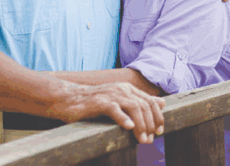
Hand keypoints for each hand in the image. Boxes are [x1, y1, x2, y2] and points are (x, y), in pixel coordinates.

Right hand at [48, 82, 165, 143]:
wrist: (67, 98)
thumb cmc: (92, 103)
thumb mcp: (118, 100)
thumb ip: (139, 101)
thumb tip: (161, 103)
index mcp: (128, 89)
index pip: (150, 101)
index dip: (158, 116)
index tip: (160, 131)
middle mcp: (122, 89)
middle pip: (144, 105)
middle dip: (151, 124)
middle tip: (151, 139)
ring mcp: (111, 94)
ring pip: (134, 107)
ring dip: (141, 125)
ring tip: (142, 139)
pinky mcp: (99, 102)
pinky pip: (114, 109)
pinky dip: (123, 118)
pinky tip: (128, 127)